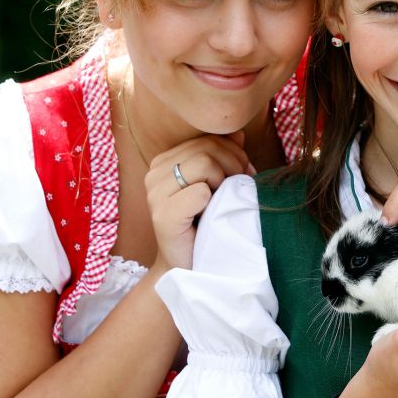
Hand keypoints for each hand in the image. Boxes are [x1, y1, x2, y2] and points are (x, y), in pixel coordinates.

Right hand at [145, 132, 254, 269]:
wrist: (189, 265)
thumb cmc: (205, 222)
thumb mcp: (216, 183)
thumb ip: (224, 156)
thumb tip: (238, 133)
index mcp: (165, 160)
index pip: (207, 139)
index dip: (233, 153)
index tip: (243, 174)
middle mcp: (155, 172)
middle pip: (208, 148)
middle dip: (234, 165)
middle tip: (239, 188)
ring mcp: (155, 194)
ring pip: (205, 163)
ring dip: (225, 181)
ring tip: (224, 199)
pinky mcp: (162, 215)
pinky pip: (200, 192)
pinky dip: (213, 201)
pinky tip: (209, 213)